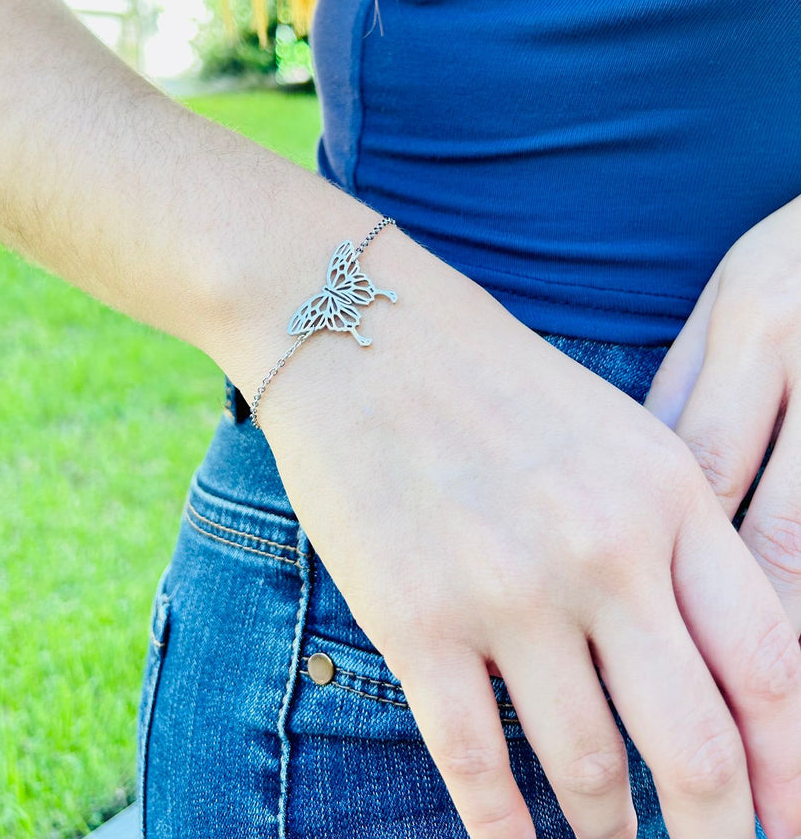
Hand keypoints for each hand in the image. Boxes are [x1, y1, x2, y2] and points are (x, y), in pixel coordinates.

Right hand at [243, 227, 800, 838]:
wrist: (362, 330)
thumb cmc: (495, 383)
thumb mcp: (617, 437)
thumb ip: (675, 545)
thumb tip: (718, 680)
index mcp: (668, 492)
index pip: (768, 665)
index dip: (794, 770)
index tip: (789, 822)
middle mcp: (602, 548)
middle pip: (697, 746)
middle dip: (718, 835)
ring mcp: (508, 587)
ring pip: (589, 771)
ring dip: (610, 836)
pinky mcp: (416, 617)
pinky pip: (476, 764)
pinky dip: (503, 830)